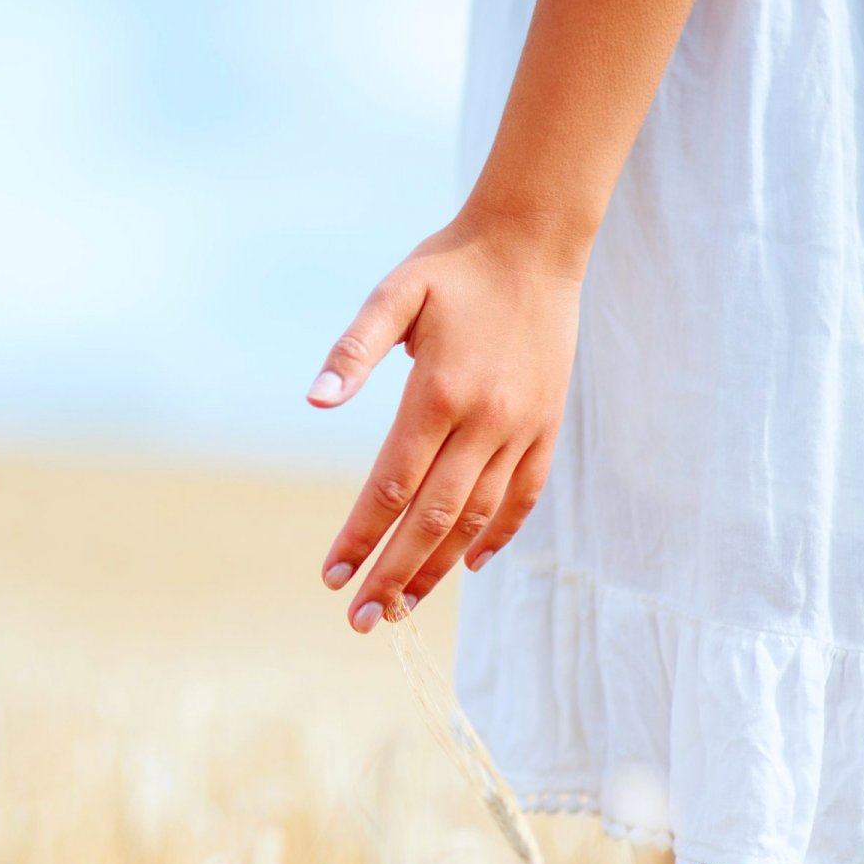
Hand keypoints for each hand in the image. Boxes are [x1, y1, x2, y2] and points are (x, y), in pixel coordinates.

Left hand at [309, 214, 579, 632]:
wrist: (535, 241)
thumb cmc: (452, 266)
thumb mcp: (393, 294)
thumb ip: (354, 350)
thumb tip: (314, 401)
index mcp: (439, 393)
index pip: (391, 486)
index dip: (361, 536)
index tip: (331, 576)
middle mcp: (486, 420)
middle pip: (434, 519)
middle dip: (393, 574)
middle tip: (360, 621)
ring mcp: (523, 428)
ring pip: (480, 518)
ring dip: (439, 569)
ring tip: (403, 607)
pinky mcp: (549, 427)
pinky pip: (525, 496)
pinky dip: (499, 535)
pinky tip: (469, 565)